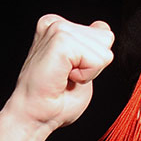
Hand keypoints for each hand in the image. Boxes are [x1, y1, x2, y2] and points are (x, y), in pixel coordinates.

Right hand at [6, 14, 115, 132]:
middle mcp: (56, 24)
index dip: (95, 61)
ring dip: (89, 72)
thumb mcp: (83, 68)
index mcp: (59, 27)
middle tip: (67, 77)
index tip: (70, 72)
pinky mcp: (60, 41)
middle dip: (94, 65)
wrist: (34, 116)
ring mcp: (57, 29)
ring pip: (103, 50)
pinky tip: (64, 78)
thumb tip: (102, 26)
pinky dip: (86, 76)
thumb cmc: (54, 100)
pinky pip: (96, 59)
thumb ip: (93, 47)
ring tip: (64, 78)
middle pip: (106, 38)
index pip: (103, 33)